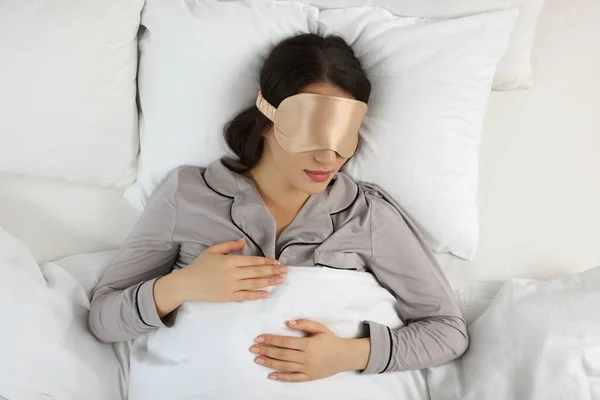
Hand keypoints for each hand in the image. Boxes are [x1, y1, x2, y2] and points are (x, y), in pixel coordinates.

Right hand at [154, 238, 286, 316]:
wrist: (186, 284)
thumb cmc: (199, 266)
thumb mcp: (213, 251)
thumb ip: (229, 246)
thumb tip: (244, 241)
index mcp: (229, 261)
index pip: (252, 261)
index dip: (266, 262)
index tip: (277, 262)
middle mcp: (232, 274)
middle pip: (256, 272)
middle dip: (272, 271)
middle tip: (285, 270)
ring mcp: (230, 287)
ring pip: (254, 284)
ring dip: (269, 282)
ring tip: (281, 280)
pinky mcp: (227, 297)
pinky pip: (245, 296)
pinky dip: (256, 295)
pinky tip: (266, 294)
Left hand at [250, 319, 370, 381]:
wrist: (345, 356)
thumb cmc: (331, 340)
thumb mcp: (320, 328)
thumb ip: (304, 324)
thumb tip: (288, 322)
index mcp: (308, 344)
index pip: (285, 342)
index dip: (271, 339)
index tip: (259, 338)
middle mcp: (306, 357)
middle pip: (282, 354)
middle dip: (266, 351)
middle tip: (252, 349)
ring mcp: (307, 368)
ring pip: (285, 366)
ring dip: (269, 363)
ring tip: (257, 359)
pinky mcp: (309, 377)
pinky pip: (293, 378)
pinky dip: (281, 377)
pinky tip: (270, 375)